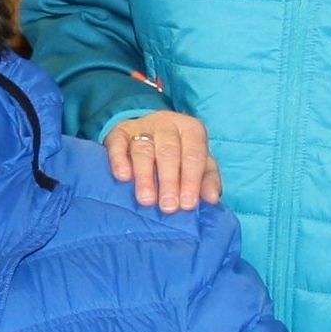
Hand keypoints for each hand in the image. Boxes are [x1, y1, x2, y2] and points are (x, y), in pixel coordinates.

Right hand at [105, 111, 220, 212]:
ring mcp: (141, 126)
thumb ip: (207, 180)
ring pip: (143, 150)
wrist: (148, 134)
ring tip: (146, 200)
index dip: (191, 180)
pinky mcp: (119, 131)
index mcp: (191, 129)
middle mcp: (166, 124)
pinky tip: (123, 177)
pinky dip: (119, 160)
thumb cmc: (179, 154)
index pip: (193, 154)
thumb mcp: (198, 164)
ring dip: (145, 177)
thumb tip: (212, 198)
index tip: (187, 204)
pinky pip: (118, 144)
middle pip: (168, 152)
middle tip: (168, 207)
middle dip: (169, 181)